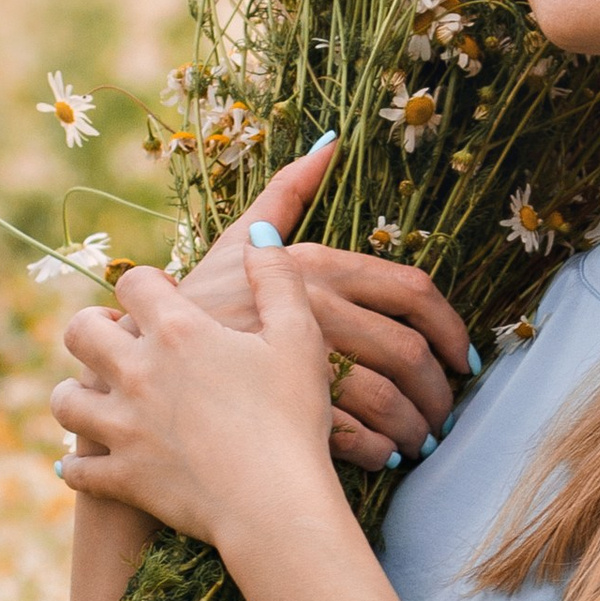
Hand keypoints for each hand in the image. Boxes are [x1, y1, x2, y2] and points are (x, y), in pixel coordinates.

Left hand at [52, 247, 346, 550]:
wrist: (276, 505)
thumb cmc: (294, 419)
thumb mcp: (300, 338)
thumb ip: (278, 280)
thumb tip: (261, 237)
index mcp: (177, 332)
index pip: (135, 282)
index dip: (148, 284)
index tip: (165, 297)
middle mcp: (137, 373)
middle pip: (81, 332)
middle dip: (93, 327)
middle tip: (115, 336)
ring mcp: (122, 428)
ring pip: (65, 399)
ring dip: (76, 392)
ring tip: (94, 394)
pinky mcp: (121, 478)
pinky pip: (78, 469)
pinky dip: (79, 466)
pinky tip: (84, 464)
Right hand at [171, 139, 475, 470]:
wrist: (134, 377)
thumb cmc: (194, 310)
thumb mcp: (234, 243)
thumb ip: (284, 193)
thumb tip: (329, 141)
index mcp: (312, 266)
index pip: (412, 291)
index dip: (451, 329)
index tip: (465, 360)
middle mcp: (309, 308)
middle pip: (408, 353)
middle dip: (439, 391)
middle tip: (445, 414)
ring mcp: (294, 362)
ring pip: (386, 399)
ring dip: (414, 426)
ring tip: (418, 442)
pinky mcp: (278, 415)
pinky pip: (354, 437)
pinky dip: (379, 452)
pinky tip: (382, 459)